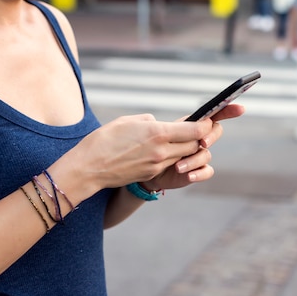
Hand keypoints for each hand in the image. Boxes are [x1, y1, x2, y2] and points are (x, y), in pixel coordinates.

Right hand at [65, 113, 216, 191]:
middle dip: (198, 138)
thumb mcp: (128, 121)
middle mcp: (162, 151)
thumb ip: (149, 121)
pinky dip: (170, 158)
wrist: (88, 168)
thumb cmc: (104, 139)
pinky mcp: (151, 175)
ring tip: (178, 139)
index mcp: (158, 133)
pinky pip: (168, 164)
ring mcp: (157, 165)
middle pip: (194, 145)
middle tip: (197, 129)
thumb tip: (161, 124)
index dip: (206, 125)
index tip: (208, 120)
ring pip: (183, 157)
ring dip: (185, 149)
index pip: (196, 130)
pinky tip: (161, 151)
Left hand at [143, 104, 244, 190]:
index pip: (212, 113)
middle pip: (215, 131)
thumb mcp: (153, 132)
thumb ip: (166, 126)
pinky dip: (199, 173)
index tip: (240, 109)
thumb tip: (173, 124)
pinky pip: (207, 171)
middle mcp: (198, 139)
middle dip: (211, 136)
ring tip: (177, 166)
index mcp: (190, 125)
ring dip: (193, 159)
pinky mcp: (197, 171)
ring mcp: (198, 155)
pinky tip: (188, 175)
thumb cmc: (147, 146)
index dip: (228, 110)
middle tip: (201, 142)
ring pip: (206, 154)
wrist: (144, 169)